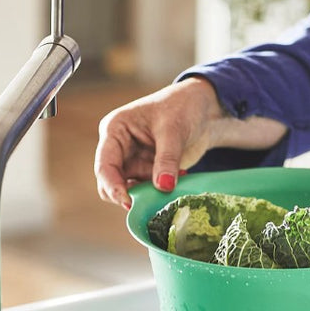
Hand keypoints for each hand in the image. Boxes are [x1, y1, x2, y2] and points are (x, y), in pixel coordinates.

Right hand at [94, 77, 222, 208]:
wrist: (204, 109)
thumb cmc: (183, 107)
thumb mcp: (174, 131)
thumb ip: (167, 159)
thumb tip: (163, 187)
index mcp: (115, 130)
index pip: (105, 165)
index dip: (113, 187)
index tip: (129, 203)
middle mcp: (119, 148)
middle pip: (111, 182)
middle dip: (127, 195)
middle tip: (150, 202)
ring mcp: (133, 160)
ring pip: (129, 189)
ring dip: (148, 194)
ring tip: (172, 184)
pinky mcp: (148, 170)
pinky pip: (148, 189)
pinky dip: (161, 191)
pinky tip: (181, 177)